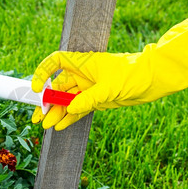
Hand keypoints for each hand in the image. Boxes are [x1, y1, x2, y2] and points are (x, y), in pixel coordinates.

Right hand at [31, 4, 187, 130]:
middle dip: (47, 102)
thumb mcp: (109, 87)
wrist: (151, 80)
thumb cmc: (131, 74)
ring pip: (67, 101)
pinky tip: (60, 126)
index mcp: (83, 62)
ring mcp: (89, 88)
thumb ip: (88, 99)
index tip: (36, 87)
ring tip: (46, 125)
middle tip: (38, 116)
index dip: (43, 73)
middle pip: (58, 87)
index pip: (56, 62)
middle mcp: (83, 74)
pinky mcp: (96, 100)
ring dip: (57, 112)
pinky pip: (78, 109)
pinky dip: (70, 117)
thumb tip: (69, 109)